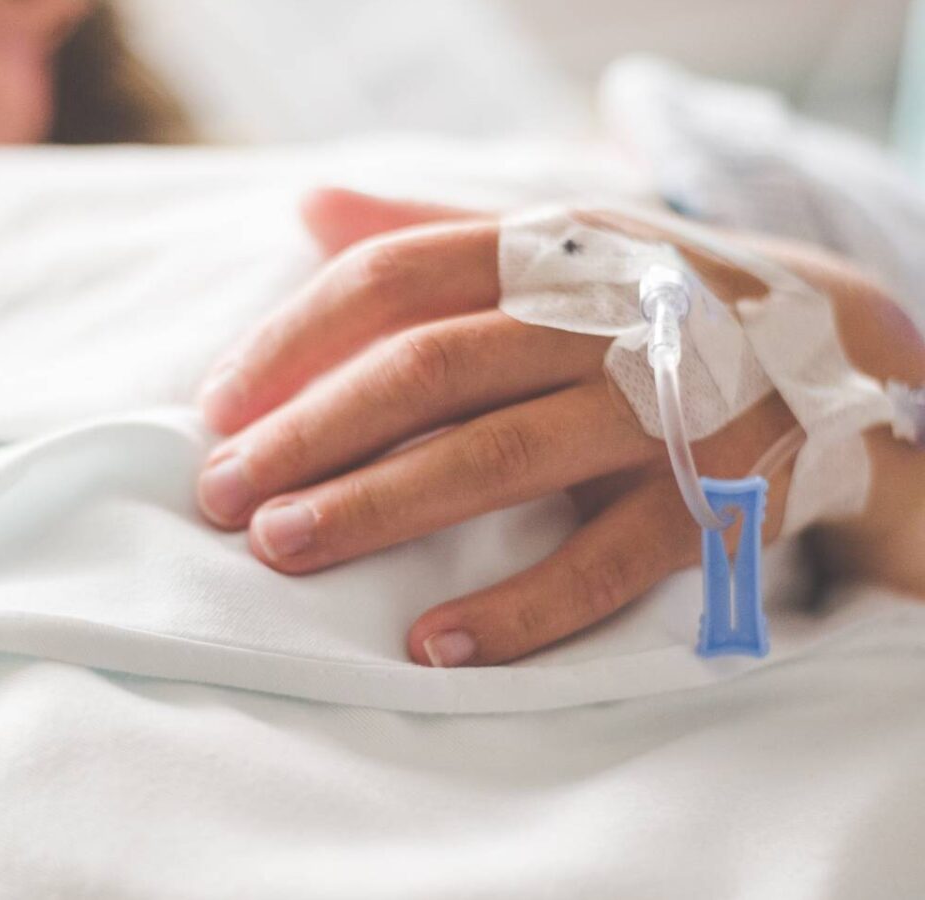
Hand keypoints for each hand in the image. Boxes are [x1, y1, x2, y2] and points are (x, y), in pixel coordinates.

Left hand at [196, 189, 924, 666]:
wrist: (835, 346)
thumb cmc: (649, 300)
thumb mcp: (554, 243)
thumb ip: (431, 228)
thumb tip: (307, 209)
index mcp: (547, 252)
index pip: (395, 277)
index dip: (294, 338)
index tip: (215, 404)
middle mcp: (597, 319)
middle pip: (429, 369)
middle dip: (310, 431)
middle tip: (220, 493)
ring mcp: (658, 408)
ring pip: (499, 456)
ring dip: (381, 507)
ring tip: (283, 548)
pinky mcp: (712, 496)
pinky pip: (606, 560)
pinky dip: (521, 606)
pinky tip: (434, 643)